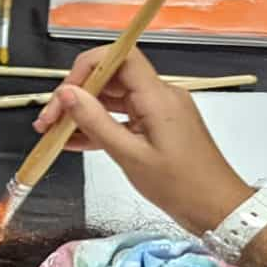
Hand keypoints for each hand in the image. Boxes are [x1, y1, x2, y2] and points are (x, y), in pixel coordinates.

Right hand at [32, 47, 249, 233]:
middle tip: (47, 122)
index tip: (63, 93)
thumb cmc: (179, 185)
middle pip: (110, 78)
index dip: (87, 66)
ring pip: (112, 99)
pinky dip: (98, 126)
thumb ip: (96, 122)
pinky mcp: (157, 126)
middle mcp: (159, 96)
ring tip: (52, 133)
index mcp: (157, 96)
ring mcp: (158, 111)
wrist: (219, 210)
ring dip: (82, 112)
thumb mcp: (130, 156)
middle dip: (75, 95)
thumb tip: (66, 93)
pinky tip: (72, 142)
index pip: (120, 57)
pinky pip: (122, 117)